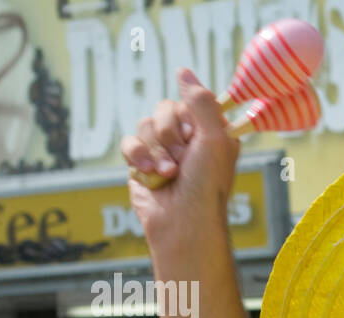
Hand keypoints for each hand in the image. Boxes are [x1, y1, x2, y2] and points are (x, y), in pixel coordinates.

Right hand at [120, 68, 240, 254]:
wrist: (181, 221)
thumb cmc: (206, 184)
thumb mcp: (215, 138)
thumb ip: (201, 101)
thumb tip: (184, 70)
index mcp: (211, 132)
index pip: (190, 101)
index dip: (188, 117)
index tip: (193, 137)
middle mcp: (188, 140)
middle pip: (164, 108)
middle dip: (170, 134)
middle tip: (182, 159)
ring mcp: (163, 151)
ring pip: (145, 124)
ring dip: (156, 150)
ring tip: (169, 174)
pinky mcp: (141, 163)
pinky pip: (129, 142)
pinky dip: (138, 157)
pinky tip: (150, 174)